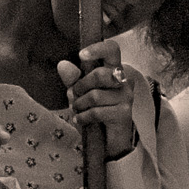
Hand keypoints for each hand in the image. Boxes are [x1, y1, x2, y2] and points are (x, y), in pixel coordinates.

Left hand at [56, 39, 134, 159]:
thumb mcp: (79, 93)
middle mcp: (123, 80)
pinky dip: (83, 117)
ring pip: (95, 95)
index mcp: (114, 69)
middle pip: (99, 74)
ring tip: (78, 109)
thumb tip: (62, 64)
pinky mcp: (124, 113)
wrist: (108, 140)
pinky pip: (97, 112)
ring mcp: (126, 96)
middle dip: (80, 86)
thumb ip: (72, 78)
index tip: (81, 55)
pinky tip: (80, 119)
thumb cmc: (95, 110)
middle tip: (74, 95)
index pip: (112, 49)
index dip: (97, 49)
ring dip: (79, 104)